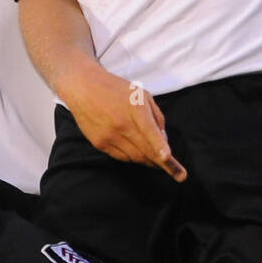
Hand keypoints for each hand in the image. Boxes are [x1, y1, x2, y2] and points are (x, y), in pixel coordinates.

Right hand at [67, 65, 186, 181]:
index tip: (167, 157)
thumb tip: (164, 140)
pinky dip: (133, 158)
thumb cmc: (116, 89)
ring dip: (149, 161)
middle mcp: (121, 123)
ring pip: (135, 157)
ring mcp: (109, 135)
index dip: (159, 145)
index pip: (149, 129)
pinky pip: (122, 157)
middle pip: (145, 150)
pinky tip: (138, 154)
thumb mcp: (141, 95)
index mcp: (135, 107)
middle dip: (163, 164)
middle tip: (178, 174)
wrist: (83, 87)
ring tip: (158, 162)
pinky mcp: (100, 143)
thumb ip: (156, 117)